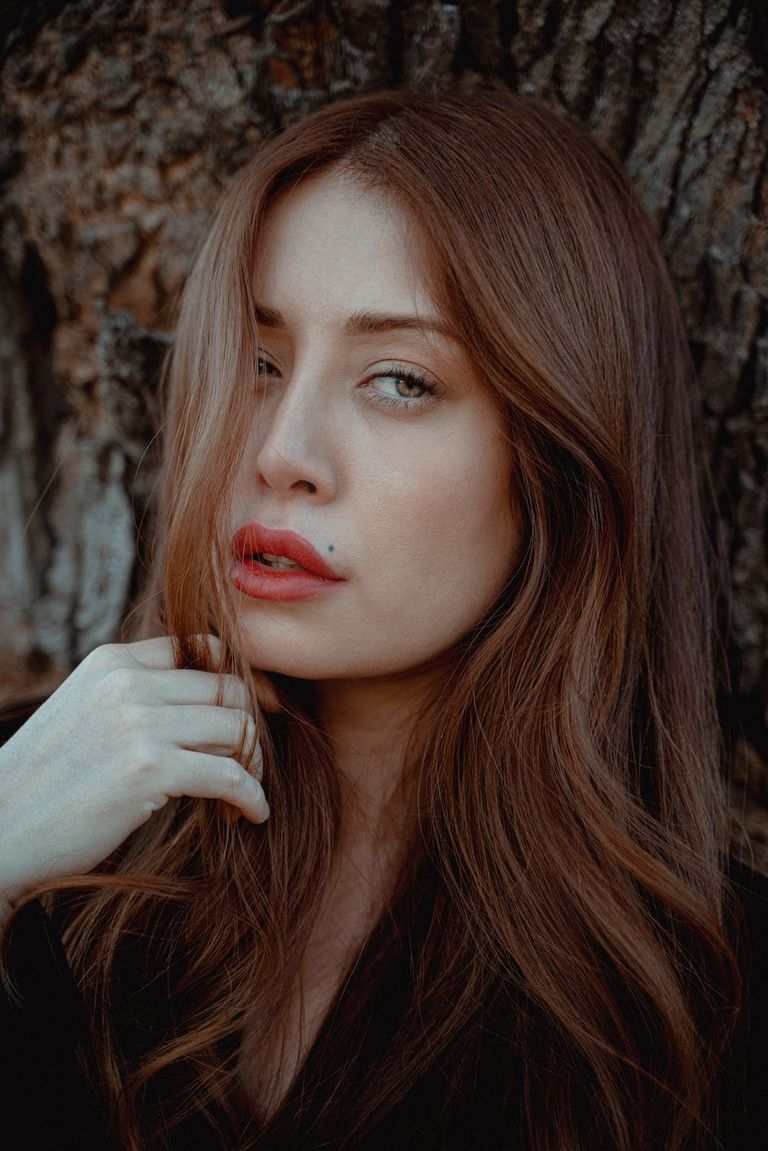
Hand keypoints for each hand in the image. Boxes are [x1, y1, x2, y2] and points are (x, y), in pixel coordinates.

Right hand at [0, 635, 275, 903]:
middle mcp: (128, 682)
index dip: (241, 681)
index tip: (255, 713)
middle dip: (250, 729)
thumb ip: (134, 696)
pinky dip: (252, 797)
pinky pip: (231, 775)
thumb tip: (206, 707)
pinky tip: (251, 815)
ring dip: (253, 766)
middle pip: (230, 690)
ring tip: (240, 798)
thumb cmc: (45, 783)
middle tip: (247, 766)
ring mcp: (139, 723)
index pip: (205, 648)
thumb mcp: (84, 713)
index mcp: (113, 662)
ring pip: (237, 729)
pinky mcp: (149, 769)